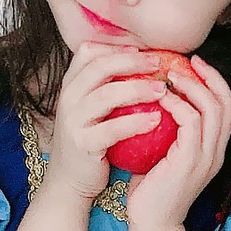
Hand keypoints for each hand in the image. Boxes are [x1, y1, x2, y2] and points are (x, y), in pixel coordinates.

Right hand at [41, 42, 167, 205]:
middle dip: (133, 62)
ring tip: (162, 90)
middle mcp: (68, 99)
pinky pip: (112, 129)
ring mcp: (73, 121)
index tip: (143, 50)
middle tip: (160, 64)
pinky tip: (156, 120)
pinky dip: (136, 123)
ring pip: (107, 95)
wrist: (69, 182)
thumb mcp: (91, 110)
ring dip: (138, 89)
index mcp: (70, 86)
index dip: (116, 47)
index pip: (89, 52)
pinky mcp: (83, 144)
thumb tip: (139, 63)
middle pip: (100, 67)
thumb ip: (105, 88)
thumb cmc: (89, 144)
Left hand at [125, 55, 230, 230]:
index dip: (214, 81)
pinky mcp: (190, 162)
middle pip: (226, 102)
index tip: (193, 65)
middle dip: (208, 76)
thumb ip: (165, 131)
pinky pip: (191, 121)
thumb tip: (150, 102)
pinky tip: (160, 98)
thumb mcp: (162, 155)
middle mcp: (216, 153)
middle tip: (184, 61)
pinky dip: (177, 104)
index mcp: (213, 151)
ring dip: (190, 86)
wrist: (151, 225)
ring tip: (169, 76)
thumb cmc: (151, 192)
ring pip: (211, 108)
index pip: (226, 107)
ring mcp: (206, 158)